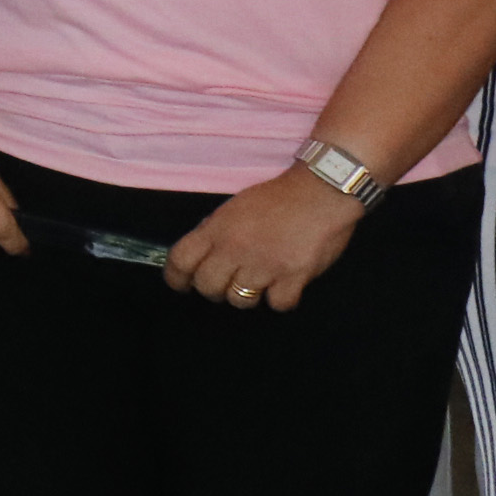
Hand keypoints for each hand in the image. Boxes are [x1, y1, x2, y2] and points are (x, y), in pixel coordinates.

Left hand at [168, 169, 364, 311]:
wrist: (320, 191)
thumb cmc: (277, 197)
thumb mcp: (234, 207)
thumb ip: (216, 231)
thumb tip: (203, 255)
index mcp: (217, 229)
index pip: (180, 261)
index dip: (176, 277)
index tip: (181, 284)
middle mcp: (236, 249)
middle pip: (208, 287)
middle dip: (213, 289)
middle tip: (227, 282)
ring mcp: (264, 265)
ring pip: (240, 300)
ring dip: (247, 295)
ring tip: (258, 281)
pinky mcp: (294, 277)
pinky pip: (277, 304)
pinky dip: (280, 299)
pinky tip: (284, 285)